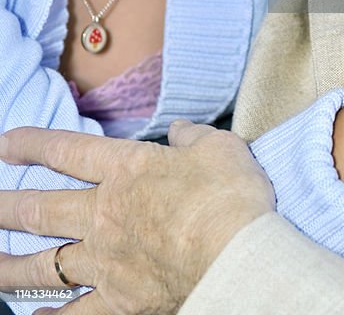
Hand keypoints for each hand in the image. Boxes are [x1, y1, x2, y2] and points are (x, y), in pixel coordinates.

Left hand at [0, 120, 273, 314]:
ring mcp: (107, 260)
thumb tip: (180, 130)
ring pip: (43, 265)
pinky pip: (75, 313)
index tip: (5, 144)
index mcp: (126, 169)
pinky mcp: (119, 300)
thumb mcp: (218, 147)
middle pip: (41, 209)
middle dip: (5, 206)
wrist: (236, 253)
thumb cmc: (228, 195)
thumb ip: (192, 137)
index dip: (32, 144)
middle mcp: (104, 214)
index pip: (67, 150)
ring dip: (8, 266)